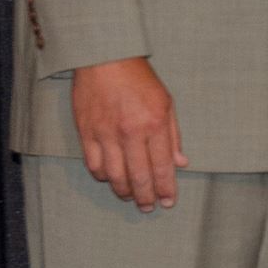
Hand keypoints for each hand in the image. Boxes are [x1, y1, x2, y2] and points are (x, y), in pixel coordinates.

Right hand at [72, 57, 185, 210]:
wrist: (105, 59)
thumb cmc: (140, 80)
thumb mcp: (167, 103)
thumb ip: (174, 136)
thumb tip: (181, 163)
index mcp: (155, 124)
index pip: (162, 167)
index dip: (165, 189)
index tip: (168, 202)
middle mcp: (131, 133)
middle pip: (138, 176)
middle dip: (145, 197)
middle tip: (147, 208)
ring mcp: (106, 134)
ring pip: (114, 176)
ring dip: (123, 191)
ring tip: (131, 197)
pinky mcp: (86, 133)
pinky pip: (94, 165)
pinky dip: (102, 177)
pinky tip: (110, 179)